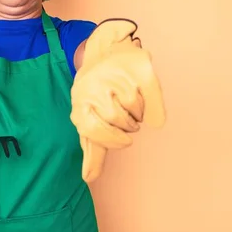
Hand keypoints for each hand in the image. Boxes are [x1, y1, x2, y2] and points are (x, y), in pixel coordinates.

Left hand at [70, 19, 165, 182]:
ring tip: (130, 102)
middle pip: (118, 121)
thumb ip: (93, 151)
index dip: (111, 139)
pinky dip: (152, 102)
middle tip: (124, 115)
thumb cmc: (99, 95)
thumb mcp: (91, 123)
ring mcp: (112, 74)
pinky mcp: (136, 65)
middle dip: (127, 125)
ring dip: (138, 113)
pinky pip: (150, 94)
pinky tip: (141, 92)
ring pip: (134, 108)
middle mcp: (91, 87)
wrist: (107, 53)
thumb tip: (88, 178)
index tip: (124, 140)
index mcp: (80, 104)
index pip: (92, 131)